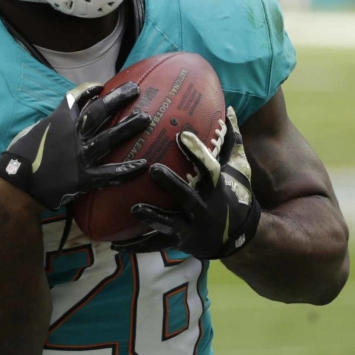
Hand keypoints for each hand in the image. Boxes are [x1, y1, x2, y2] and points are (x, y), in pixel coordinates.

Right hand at [0, 82, 148, 209]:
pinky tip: (142, 165)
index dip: (90, 90)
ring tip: (145, 118)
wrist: (16, 184)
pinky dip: (126, 170)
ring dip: (128, 127)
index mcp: (58, 121)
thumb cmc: (21, 156)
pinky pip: (109, 173)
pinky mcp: (83, 177)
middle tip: (135, 89)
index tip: (101, 86)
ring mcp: (79, 156)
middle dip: (118, 98)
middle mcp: (72, 135)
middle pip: (99, 112)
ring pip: (109, 138)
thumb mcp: (33, 130)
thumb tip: (65, 117)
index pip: (77, 98)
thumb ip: (52, 123)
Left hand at [124, 107, 259, 258]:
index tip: (182, 134)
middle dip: (172, 184)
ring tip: (134, 209)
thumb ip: (232, 140)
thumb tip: (230, 109)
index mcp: (216, 187)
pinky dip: (136, 246)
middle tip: (153, 169)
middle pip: (187, 196)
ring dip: (153, 217)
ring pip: (171, 223)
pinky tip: (115, 245)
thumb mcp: (238, 168)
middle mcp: (204, 208)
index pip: (208, 167)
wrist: (238, 237)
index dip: (197, 153)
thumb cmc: (235, 194)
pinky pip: (155, 244)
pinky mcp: (179, 240)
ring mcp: (191, 226)